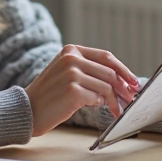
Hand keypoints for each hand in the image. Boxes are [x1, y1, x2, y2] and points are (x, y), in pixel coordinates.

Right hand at [24, 44, 140, 136]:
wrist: (27, 110)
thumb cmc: (49, 95)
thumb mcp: (66, 74)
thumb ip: (88, 71)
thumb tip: (119, 81)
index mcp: (71, 50)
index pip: (106, 57)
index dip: (123, 70)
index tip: (134, 81)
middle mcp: (71, 58)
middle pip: (109, 72)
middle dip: (124, 87)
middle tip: (131, 99)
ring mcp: (72, 73)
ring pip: (106, 86)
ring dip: (115, 101)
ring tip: (117, 110)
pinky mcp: (73, 90)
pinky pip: (97, 98)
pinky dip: (102, 105)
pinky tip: (98, 108)